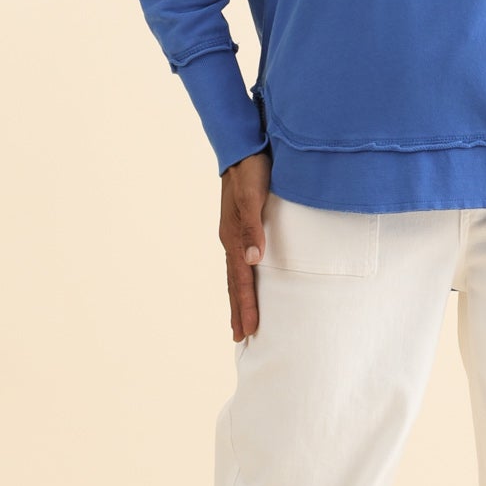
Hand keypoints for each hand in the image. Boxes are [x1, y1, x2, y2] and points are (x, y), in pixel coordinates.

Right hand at [220, 146, 272, 340]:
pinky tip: (247, 283)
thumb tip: (253, 259)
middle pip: (234, 283)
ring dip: (238, 298)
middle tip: (240, 337)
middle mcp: (231, 239)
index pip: (240, 280)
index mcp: (233, 237)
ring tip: (240, 320)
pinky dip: (243, 279)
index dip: (245, 306)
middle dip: (238, 310)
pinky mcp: (242, 226)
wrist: (243, 147)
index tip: (248, 330)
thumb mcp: (253, 196)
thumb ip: (253, 227)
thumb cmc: (250, 170)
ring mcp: (235, 233)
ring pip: (235, 274)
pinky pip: (241, 261)